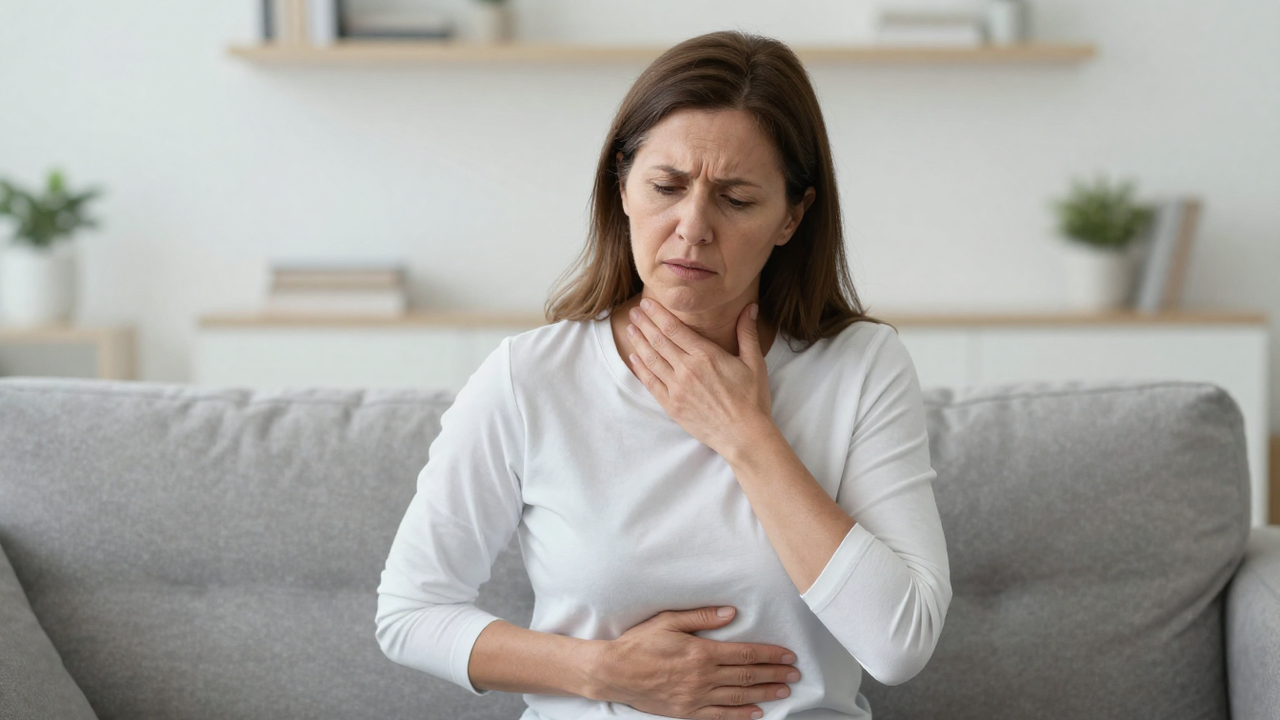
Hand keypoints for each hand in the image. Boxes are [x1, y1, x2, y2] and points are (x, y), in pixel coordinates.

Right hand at [586, 606, 800, 719]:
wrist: (613, 673)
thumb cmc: (639, 643)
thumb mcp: (668, 621)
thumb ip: (702, 617)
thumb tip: (731, 613)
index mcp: (701, 653)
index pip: (745, 654)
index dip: (770, 655)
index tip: (787, 655)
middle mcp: (702, 677)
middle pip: (747, 676)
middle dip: (774, 674)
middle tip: (794, 674)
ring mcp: (695, 698)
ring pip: (738, 696)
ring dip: (764, 693)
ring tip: (783, 691)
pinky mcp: (687, 712)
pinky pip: (720, 716)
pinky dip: (741, 714)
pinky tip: (756, 712)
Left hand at [625, 298, 773, 455]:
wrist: (744, 436)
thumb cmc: (752, 400)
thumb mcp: (754, 363)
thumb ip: (747, 333)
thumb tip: (750, 306)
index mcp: (706, 355)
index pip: (674, 328)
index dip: (658, 313)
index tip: (647, 303)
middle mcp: (687, 369)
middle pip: (659, 340)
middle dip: (644, 323)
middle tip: (634, 311)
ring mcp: (677, 388)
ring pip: (651, 359)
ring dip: (639, 342)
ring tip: (630, 328)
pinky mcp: (672, 406)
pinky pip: (651, 383)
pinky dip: (640, 369)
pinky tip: (634, 358)